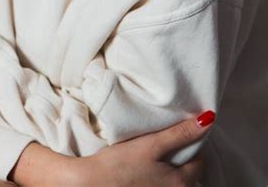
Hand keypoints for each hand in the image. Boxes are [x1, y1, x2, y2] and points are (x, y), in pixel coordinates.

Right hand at [68, 113, 212, 186]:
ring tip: (155, 154)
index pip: (200, 163)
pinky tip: (144, 169)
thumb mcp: (152, 144)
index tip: (182, 134)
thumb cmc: (120, 164)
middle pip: (188, 175)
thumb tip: (208, 119)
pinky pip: (160, 185)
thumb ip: (180, 133)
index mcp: (180, 182)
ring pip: (174, 182)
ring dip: (170, 169)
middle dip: (182, 159)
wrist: (92, 184)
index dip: (193, 145)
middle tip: (168, 142)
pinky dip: (158, 177)